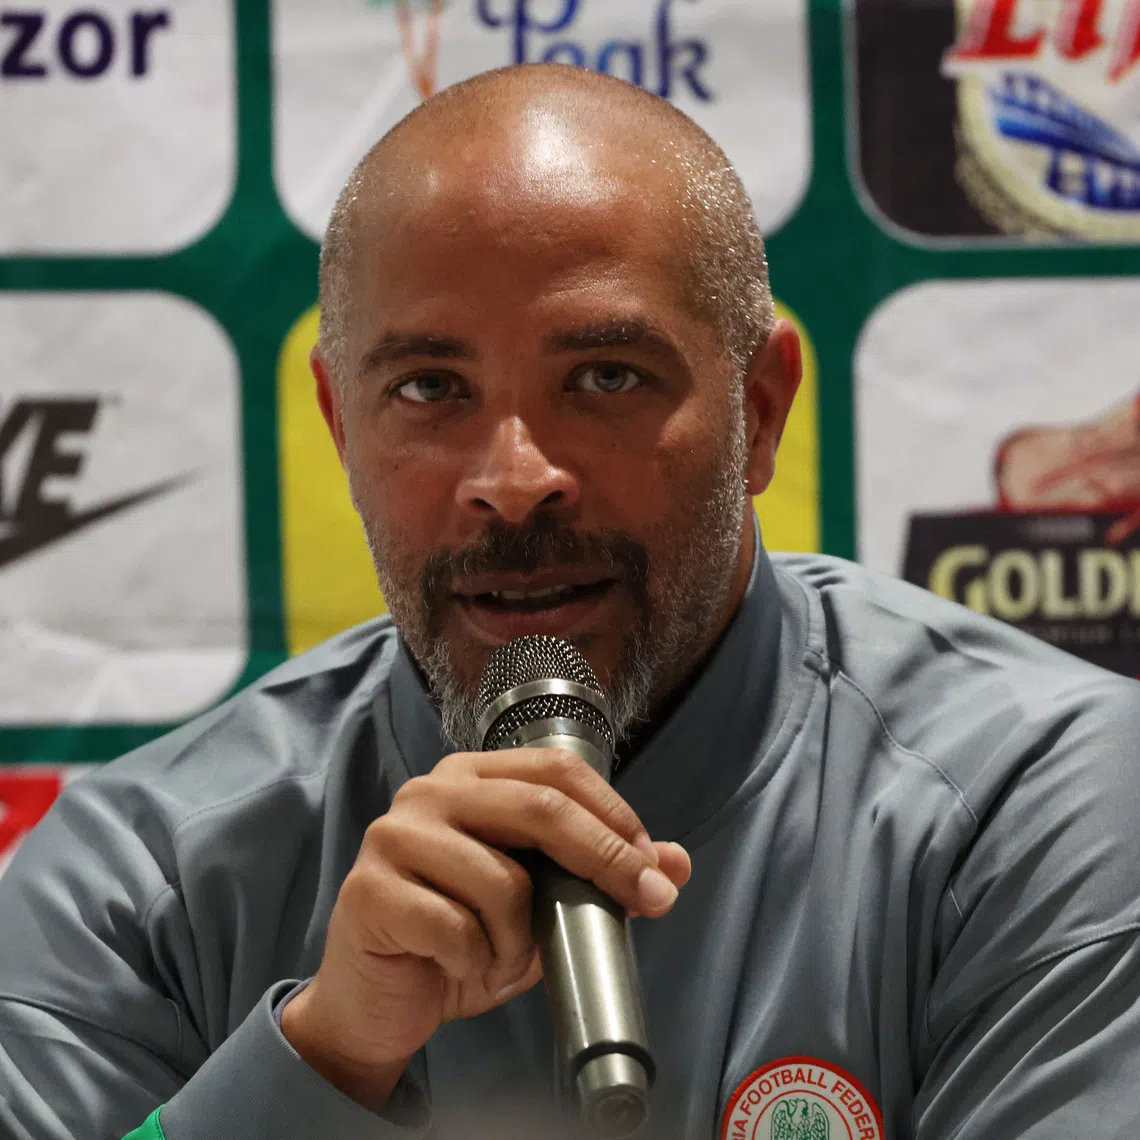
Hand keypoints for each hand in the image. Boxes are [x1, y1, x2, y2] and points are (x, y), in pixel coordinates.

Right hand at [280, 748, 690, 1107]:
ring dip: (521, 939)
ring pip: (502, 881)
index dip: (613, 813)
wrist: (377, 1004)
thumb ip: (599, 876)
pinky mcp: (371, 891)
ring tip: (502, 956)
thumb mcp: (542, 907)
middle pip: (539, 808)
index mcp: (471, 777)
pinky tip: (458, 965)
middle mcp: (429, 792)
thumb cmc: (458, 940)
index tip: (652, 864)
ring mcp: (394, 837)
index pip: (556, 770)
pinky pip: (455, 928)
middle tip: (646, 899)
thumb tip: (676, 863)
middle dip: (605, 858)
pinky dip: (474, 960)